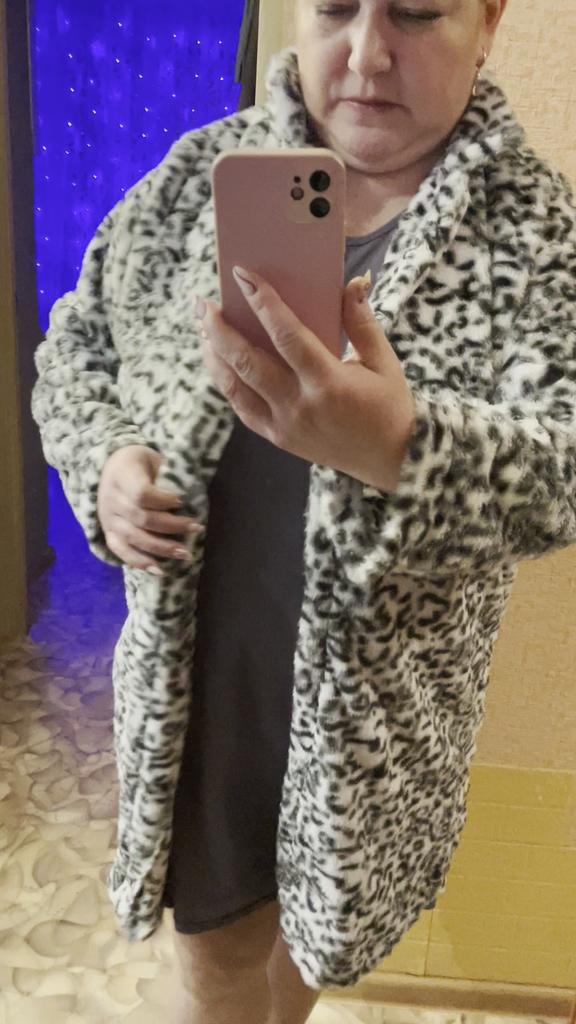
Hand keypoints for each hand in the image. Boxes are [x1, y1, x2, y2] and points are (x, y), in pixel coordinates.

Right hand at [96, 445, 204, 574]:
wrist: (110, 468)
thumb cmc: (139, 463)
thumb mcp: (152, 458)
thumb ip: (166, 473)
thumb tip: (192, 494)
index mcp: (122, 476)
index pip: (141, 494)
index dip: (163, 500)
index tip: (182, 501)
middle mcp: (111, 499)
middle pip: (142, 518)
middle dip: (172, 526)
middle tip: (196, 528)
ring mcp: (108, 519)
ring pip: (135, 538)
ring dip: (162, 548)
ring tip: (185, 553)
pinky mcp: (109, 533)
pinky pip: (121, 551)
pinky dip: (140, 562)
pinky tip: (160, 570)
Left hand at [197, 267, 415, 492]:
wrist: (389, 461)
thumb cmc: (388, 406)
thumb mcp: (384, 362)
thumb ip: (362, 322)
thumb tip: (353, 282)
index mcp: (329, 382)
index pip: (287, 336)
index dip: (262, 303)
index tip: (242, 276)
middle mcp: (300, 405)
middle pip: (247, 361)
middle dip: (219, 329)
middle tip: (202, 302)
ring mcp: (284, 425)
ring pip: (235, 386)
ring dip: (213, 355)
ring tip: (203, 328)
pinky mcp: (277, 438)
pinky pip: (241, 407)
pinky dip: (226, 382)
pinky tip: (217, 360)